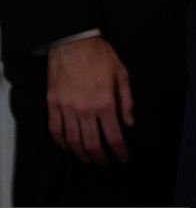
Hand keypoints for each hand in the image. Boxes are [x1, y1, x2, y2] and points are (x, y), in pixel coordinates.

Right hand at [45, 36, 132, 165]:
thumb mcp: (122, 75)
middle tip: (106, 163)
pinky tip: (67, 147)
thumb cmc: (101, 57)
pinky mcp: (53, 104)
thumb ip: (126, 101)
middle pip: (92, 143)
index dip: (119, 151)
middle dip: (100, 157)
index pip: (113, 135)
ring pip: (72, 141)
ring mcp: (66, 108)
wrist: (74, 43)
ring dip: (81, 154)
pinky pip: (54, 130)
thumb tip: (129, 122)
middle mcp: (85, 109)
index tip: (123, 158)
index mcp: (105, 102)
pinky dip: (60, 142)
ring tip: (88, 159)